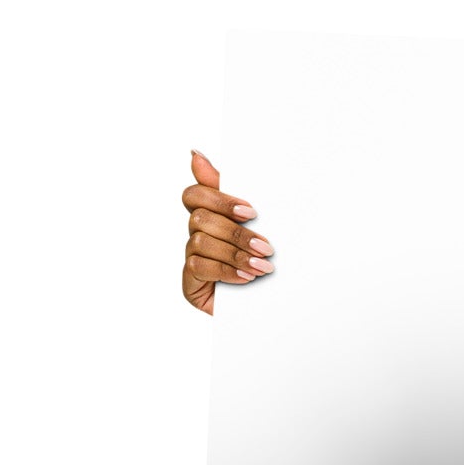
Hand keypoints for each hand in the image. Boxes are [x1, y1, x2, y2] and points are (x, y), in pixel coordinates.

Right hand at [181, 150, 273, 313]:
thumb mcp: (258, 227)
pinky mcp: (190, 283)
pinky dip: (226, 270)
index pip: (195, 194)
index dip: (219, 199)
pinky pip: (199, 267)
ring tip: (262, 267)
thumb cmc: (264, 264)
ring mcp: (192, 258)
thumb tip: (195, 154)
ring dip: (235, 253)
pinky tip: (246, 278)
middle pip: (200, 218)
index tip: (250, 212)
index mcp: (211, 217)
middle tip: (266, 246)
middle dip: (236, 232)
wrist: (273, 310)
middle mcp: (197, 235)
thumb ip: (234, 195)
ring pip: (200, 242)